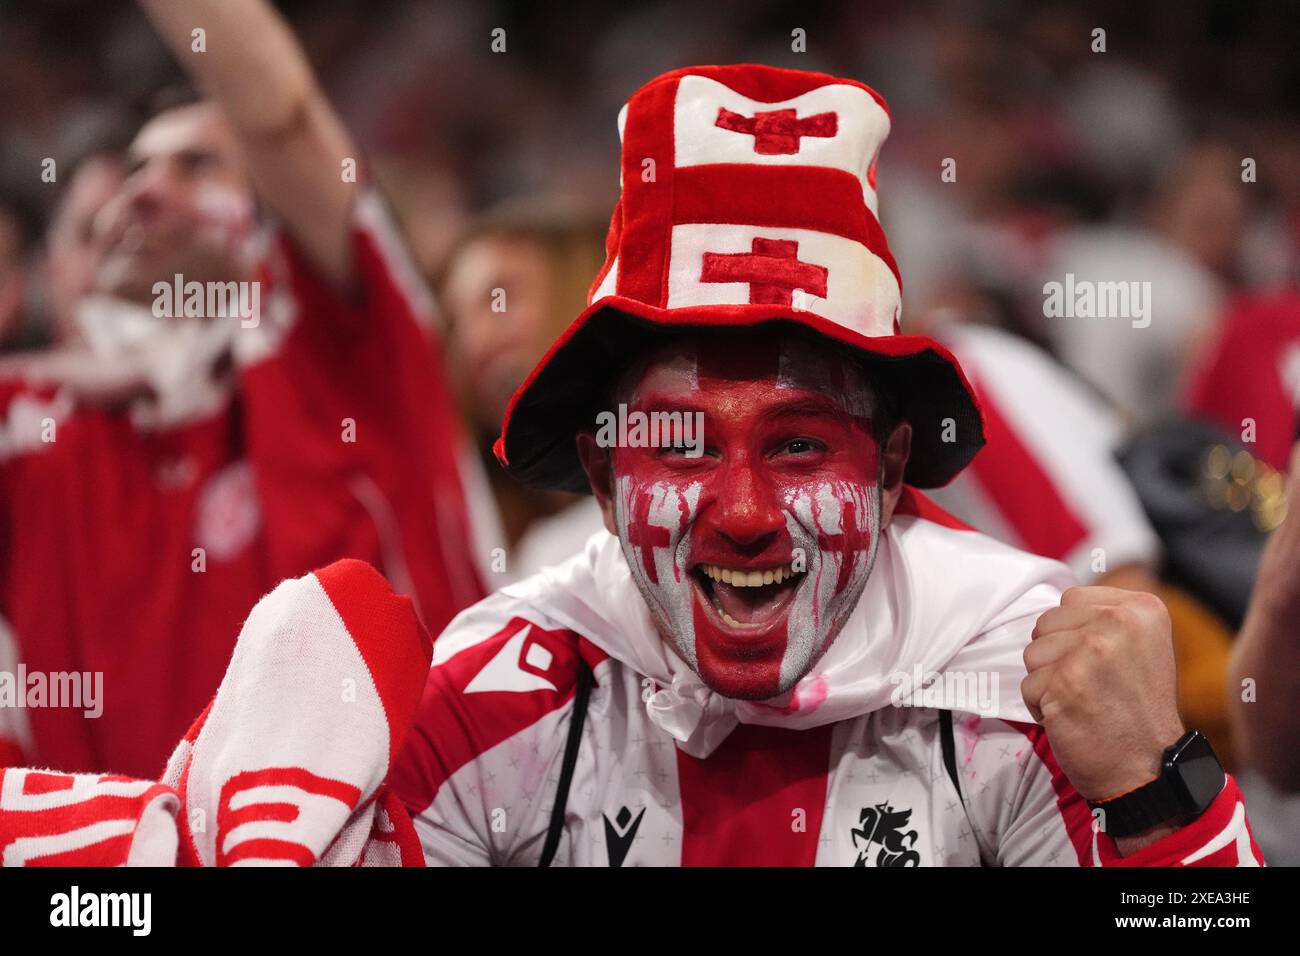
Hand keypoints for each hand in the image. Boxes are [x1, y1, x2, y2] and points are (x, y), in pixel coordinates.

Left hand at [1023, 586, 1184, 802]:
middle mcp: (1119, 622)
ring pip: (1033, 653)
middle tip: (1092, 685)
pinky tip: (1073, 717)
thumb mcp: (1141, 647)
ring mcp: (1092, 651)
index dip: (1073, 634)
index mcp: (1142, 608)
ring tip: (1083, 700)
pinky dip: (1042, 707)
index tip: (1101, 662)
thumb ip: (1104, 619)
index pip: (1072, 599)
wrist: (1149, 769)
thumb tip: (1061, 607)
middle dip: (1057, 657)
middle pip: (1047, 623)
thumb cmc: (1138, 712)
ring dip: (1048, 682)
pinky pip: (1028, 685)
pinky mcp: (1066, 681)